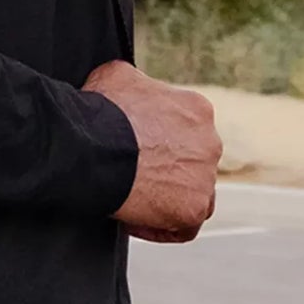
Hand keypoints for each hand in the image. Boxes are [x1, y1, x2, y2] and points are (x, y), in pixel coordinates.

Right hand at [83, 60, 220, 242]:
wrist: (92, 146)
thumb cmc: (100, 111)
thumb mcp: (116, 76)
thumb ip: (135, 82)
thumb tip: (128, 86)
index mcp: (197, 110)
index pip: (186, 132)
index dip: (160, 143)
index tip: (136, 151)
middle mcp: (210, 142)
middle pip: (193, 164)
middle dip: (167, 171)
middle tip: (134, 177)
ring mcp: (205, 177)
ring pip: (195, 194)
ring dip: (170, 199)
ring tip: (138, 202)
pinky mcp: (193, 208)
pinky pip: (184, 226)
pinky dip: (162, 227)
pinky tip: (137, 221)